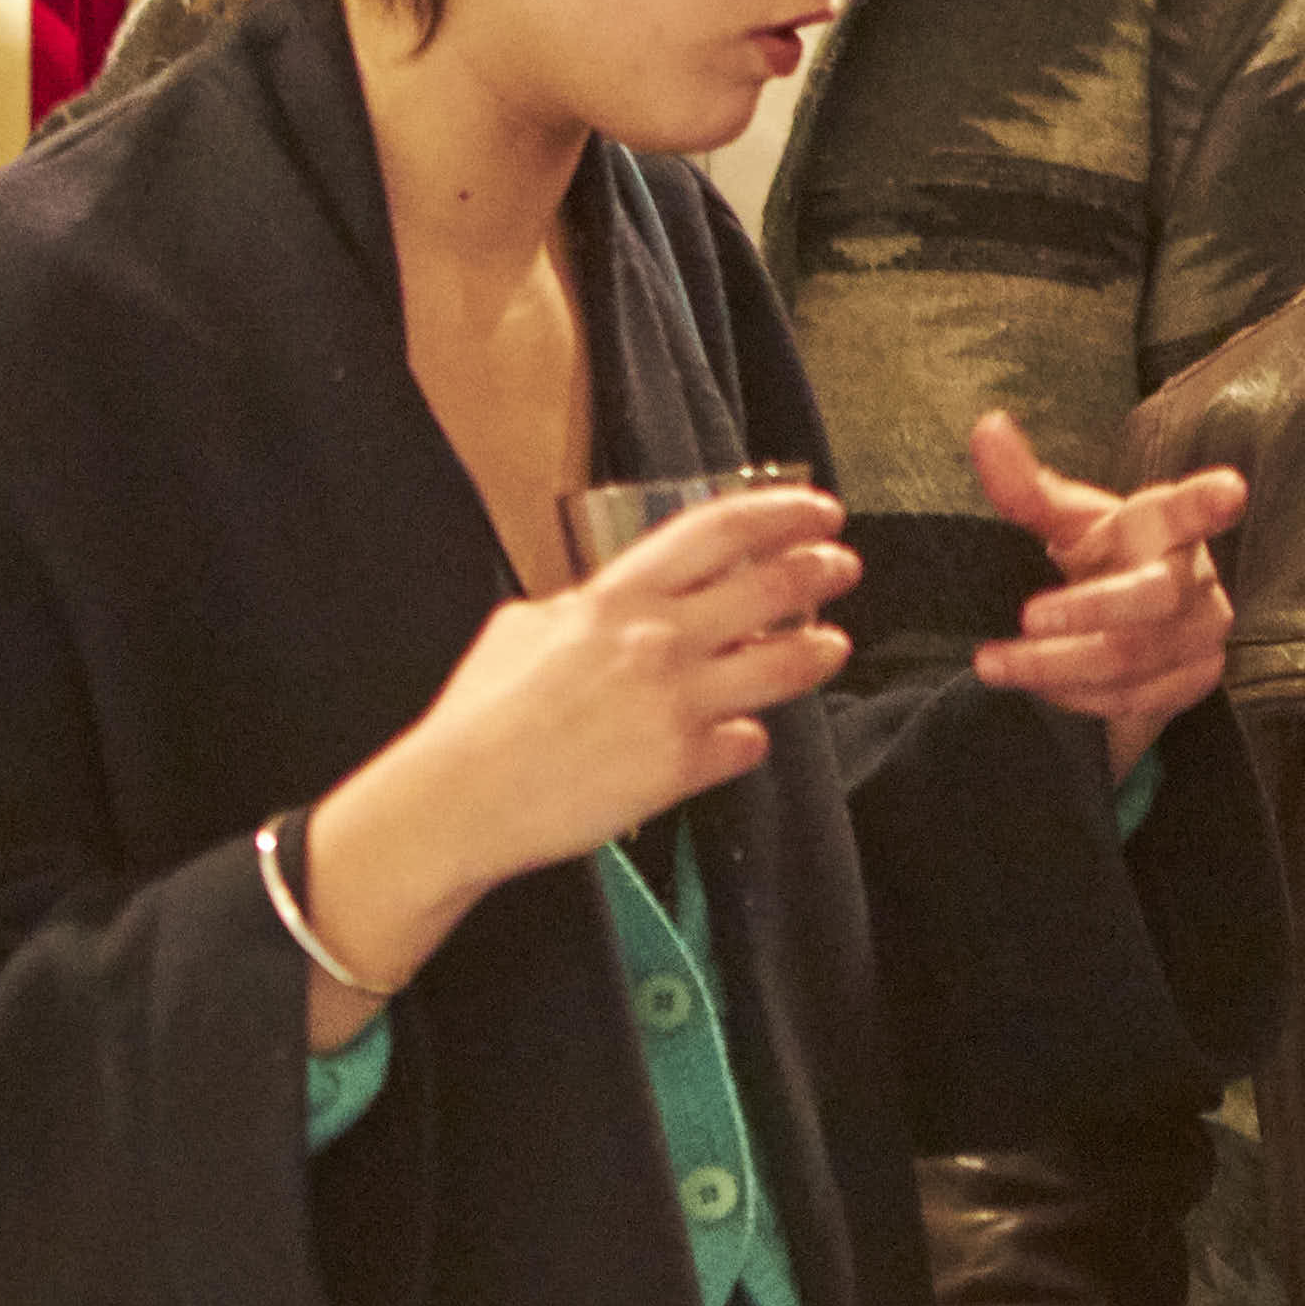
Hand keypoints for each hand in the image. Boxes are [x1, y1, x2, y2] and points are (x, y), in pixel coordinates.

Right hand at [298, 487, 854, 1018]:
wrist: (460, 796)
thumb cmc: (479, 714)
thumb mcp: (522, 627)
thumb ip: (582, 608)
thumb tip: (606, 603)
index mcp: (615, 596)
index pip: (719, 531)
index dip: (780, 513)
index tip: (817, 509)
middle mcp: (657, 640)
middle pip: (769, 588)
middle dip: (819, 570)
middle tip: (843, 564)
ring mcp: (676, 704)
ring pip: (780, 665)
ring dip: (815, 650)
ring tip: (832, 644)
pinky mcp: (682, 767)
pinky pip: (745, 743)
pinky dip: (750, 739)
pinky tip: (748, 737)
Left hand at [963, 409, 1244, 782]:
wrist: (1128, 623)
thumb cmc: (1099, 556)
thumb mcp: (1063, 522)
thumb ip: (1024, 486)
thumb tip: (986, 427)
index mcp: (1164, 524)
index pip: (1188, 509)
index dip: (1209, 502)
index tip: (1229, 490)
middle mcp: (1195, 578)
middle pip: (1154, 598)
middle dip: (1086, 612)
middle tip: (1025, 618)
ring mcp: (1203, 634)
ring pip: (1133, 660)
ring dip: (1056, 667)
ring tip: (993, 663)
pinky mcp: (1197, 680)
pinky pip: (1133, 701)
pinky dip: (1076, 697)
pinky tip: (1040, 688)